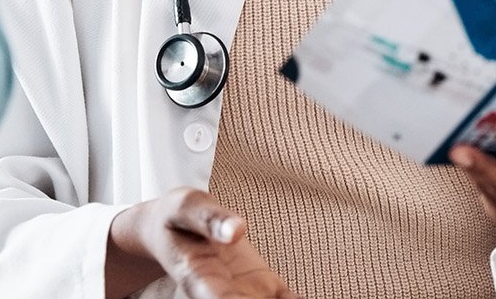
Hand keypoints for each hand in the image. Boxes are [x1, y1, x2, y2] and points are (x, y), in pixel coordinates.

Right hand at [106, 188, 304, 298]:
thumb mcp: (185, 207)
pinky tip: (325, 297)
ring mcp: (246, 294)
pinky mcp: (264, 288)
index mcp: (198, 277)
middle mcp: (223, 295)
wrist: (170, 233)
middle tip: (279, 292)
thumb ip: (210, 218)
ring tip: (319, 295)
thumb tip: (237, 229)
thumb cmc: (176, 219)